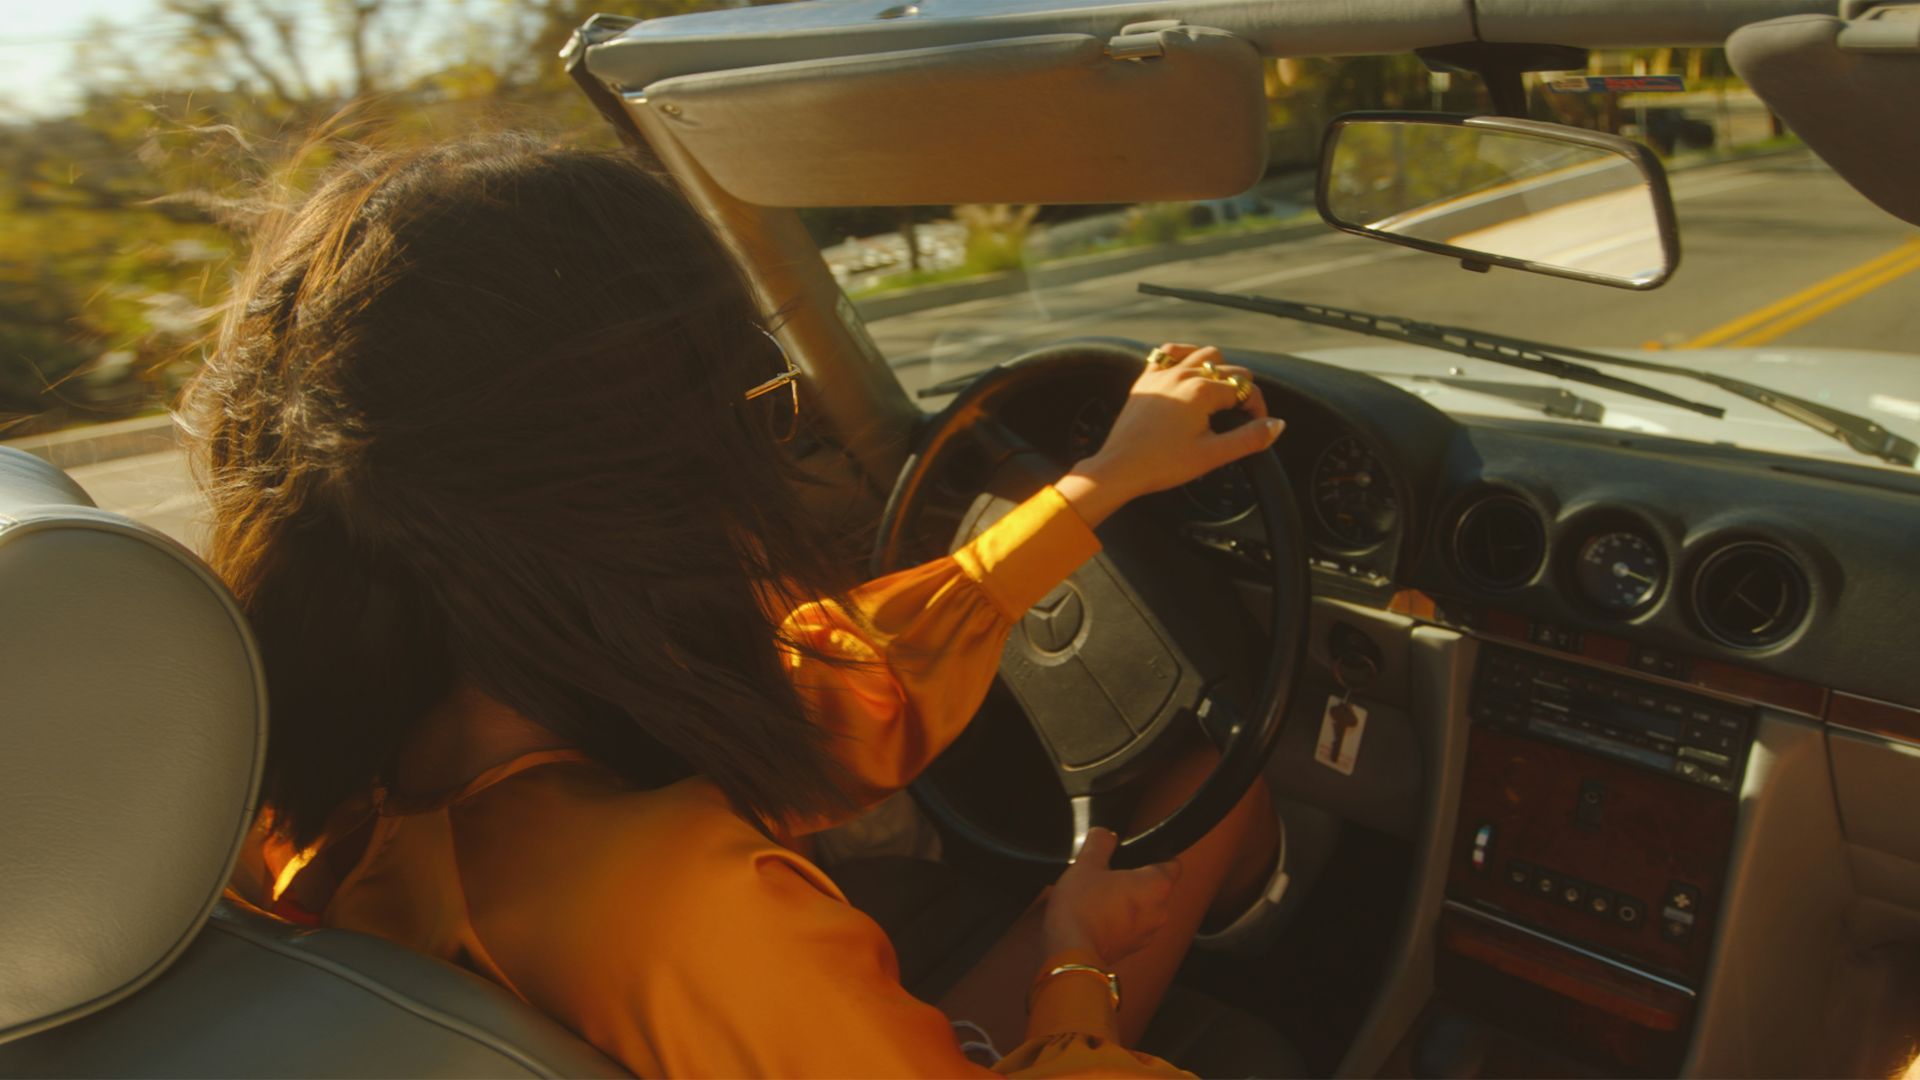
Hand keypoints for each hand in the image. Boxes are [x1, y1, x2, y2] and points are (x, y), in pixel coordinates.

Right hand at [1041, 827, 1181, 967]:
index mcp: (1156, 885)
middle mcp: (1159, 911)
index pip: (1173, 864)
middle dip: (1136, 880)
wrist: (1070, 951)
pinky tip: (1096, 916)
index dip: (1159, 855)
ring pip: (1144, 910)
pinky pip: (1131, 928)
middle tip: (1111, 874)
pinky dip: (1119, 922)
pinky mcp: (1132, 949)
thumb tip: (1105, 835)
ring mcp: (1147, 934)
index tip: (1143, 854)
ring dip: (1127, 903)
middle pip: (1156, 887)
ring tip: (1098, 897)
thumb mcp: (1087, 864)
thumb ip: (1100, 843)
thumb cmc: (1083, 908)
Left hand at [1055, 343, 1284, 527]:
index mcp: (1202, 391)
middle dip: (1241, 389)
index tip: (1256, 426)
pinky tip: (1189, 372)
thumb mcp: (1213, 455)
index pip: (1245, 388)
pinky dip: (1185, 356)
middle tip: (1239, 416)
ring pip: (1202, 353)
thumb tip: (1277, 425)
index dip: (1257, 408)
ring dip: (1217, 368)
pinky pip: (1169, 352)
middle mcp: (1183, 374)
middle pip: (1229, 368)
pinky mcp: (1145, 379)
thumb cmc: (1162, 464)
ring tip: (1219, 395)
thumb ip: (1249, 438)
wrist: (1119, 468)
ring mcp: (1162, 373)